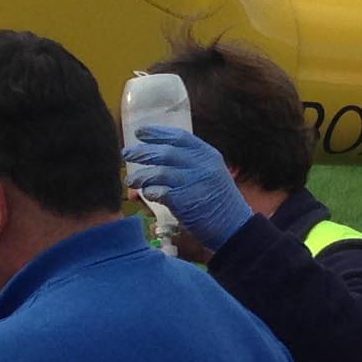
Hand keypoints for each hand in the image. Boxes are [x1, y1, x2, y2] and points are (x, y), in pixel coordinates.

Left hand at [122, 126, 253, 252]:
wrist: (235, 228)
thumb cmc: (219, 202)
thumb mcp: (212, 174)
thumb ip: (192, 163)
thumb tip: (160, 156)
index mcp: (208, 155)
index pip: (179, 137)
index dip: (157, 133)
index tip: (140, 132)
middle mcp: (202, 165)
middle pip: (165, 152)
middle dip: (142, 152)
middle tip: (126, 153)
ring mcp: (194, 183)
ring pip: (160, 172)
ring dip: (141, 175)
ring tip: (130, 180)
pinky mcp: (186, 202)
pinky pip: (160, 192)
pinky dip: (150, 191)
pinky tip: (145, 193)